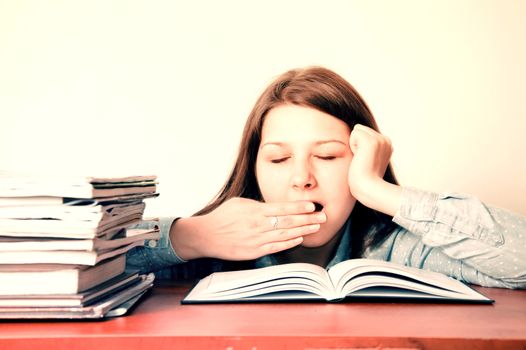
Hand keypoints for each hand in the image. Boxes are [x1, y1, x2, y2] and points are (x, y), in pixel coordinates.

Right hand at [171, 197, 325, 260]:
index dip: (299, 207)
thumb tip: (274, 207)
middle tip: (323, 216)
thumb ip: (258, 206)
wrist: (206, 236)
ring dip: (303, 231)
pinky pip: (276, 247)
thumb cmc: (222, 217)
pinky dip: (289, 243)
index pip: (282, 208)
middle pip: (288, 222)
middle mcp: (258, 225)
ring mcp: (257, 240)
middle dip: (308, 219)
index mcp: (255, 211)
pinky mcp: (254, 251)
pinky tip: (300, 239)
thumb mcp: (239, 203)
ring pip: (285, 235)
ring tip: (316, 227)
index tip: (312, 206)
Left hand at [348, 124, 400, 215]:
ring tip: (362, 159)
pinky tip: (360, 158)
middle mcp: (386, 140)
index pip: (364, 132)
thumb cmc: (364, 178)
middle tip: (363, 160)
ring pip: (357, 130)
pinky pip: (354, 133)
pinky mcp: (372, 141)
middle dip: (356, 144)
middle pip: (360, 129)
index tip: (366, 161)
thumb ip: (366, 147)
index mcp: (386, 144)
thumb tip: (356, 136)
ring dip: (354, 145)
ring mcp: (380, 140)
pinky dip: (352, 146)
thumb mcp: (368, 159)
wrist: (368, 188)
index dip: (359, 146)